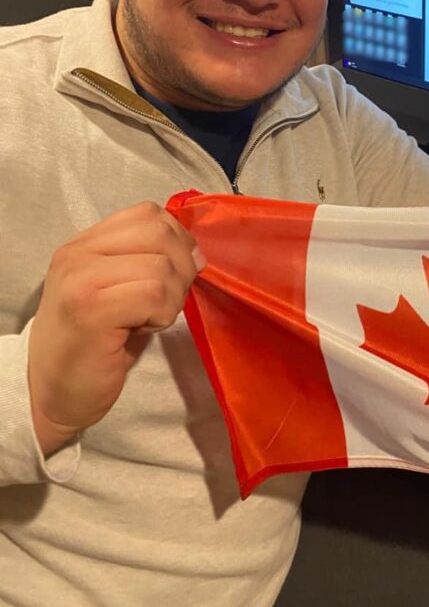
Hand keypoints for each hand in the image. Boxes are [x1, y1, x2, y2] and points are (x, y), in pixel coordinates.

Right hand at [28, 202, 203, 455]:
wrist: (51, 392)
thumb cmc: (94, 345)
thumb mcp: (119, 290)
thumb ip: (148, 262)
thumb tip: (198, 254)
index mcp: (86, 243)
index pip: (149, 214)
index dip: (178, 240)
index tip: (177, 273)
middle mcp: (78, 253)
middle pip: (159, 232)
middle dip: (182, 266)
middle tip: (170, 299)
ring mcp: (81, 279)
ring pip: (162, 266)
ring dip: (173, 296)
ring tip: (153, 317)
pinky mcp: (90, 310)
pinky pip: (154, 294)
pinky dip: (163, 313)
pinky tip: (146, 328)